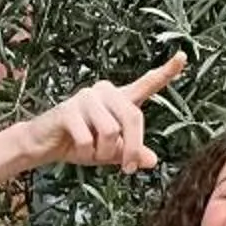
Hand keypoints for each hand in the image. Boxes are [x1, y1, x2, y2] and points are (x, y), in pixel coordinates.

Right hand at [14, 51, 185, 173]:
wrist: (42, 145)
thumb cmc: (77, 143)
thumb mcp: (109, 152)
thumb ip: (131, 153)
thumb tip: (153, 160)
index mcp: (118, 99)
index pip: (146, 84)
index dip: (166, 72)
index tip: (183, 56)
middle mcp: (105, 92)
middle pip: (133, 118)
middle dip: (133, 148)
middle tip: (129, 169)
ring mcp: (86, 98)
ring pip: (111, 131)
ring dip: (104, 152)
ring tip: (92, 154)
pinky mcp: (68, 110)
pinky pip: (88, 138)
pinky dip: (86, 152)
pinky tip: (77, 150)